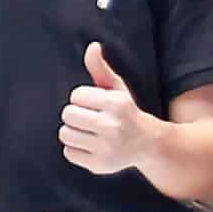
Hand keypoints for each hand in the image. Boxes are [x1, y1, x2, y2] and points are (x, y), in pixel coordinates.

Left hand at [56, 42, 156, 179]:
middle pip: (68, 114)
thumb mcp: (117, 88)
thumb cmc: (126, 112)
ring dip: (73, 131)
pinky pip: (69, 152)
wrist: (147, 143)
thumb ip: (100, 68)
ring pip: (65, 133)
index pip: (76, 96)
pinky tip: (90, 145)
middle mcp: (112, 126)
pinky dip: (75, 148)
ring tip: (88, 131)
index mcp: (116, 104)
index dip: (82, 99)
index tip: (95, 104)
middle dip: (76, 114)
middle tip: (90, 118)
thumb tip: (92, 46)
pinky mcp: (99, 165)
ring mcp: (106, 148)